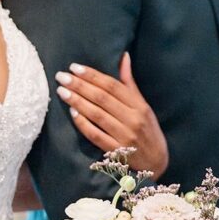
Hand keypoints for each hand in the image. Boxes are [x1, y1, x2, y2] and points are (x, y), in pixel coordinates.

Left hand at [55, 54, 168, 176]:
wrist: (157, 162)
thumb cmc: (147, 130)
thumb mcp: (143, 105)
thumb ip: (129, 83)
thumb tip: (123, 57)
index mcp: (139, 106)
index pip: (113, 86)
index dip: (93, 75)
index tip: (75, 67)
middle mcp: (133, 119)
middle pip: (102, 98)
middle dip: (80, 85)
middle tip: (62, 76)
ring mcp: (125, 136)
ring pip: (97, 115)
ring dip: (77, 101)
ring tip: (62, 91)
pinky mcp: (116, 151)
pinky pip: (96, 135)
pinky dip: (83, 124)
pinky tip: (72, 112)